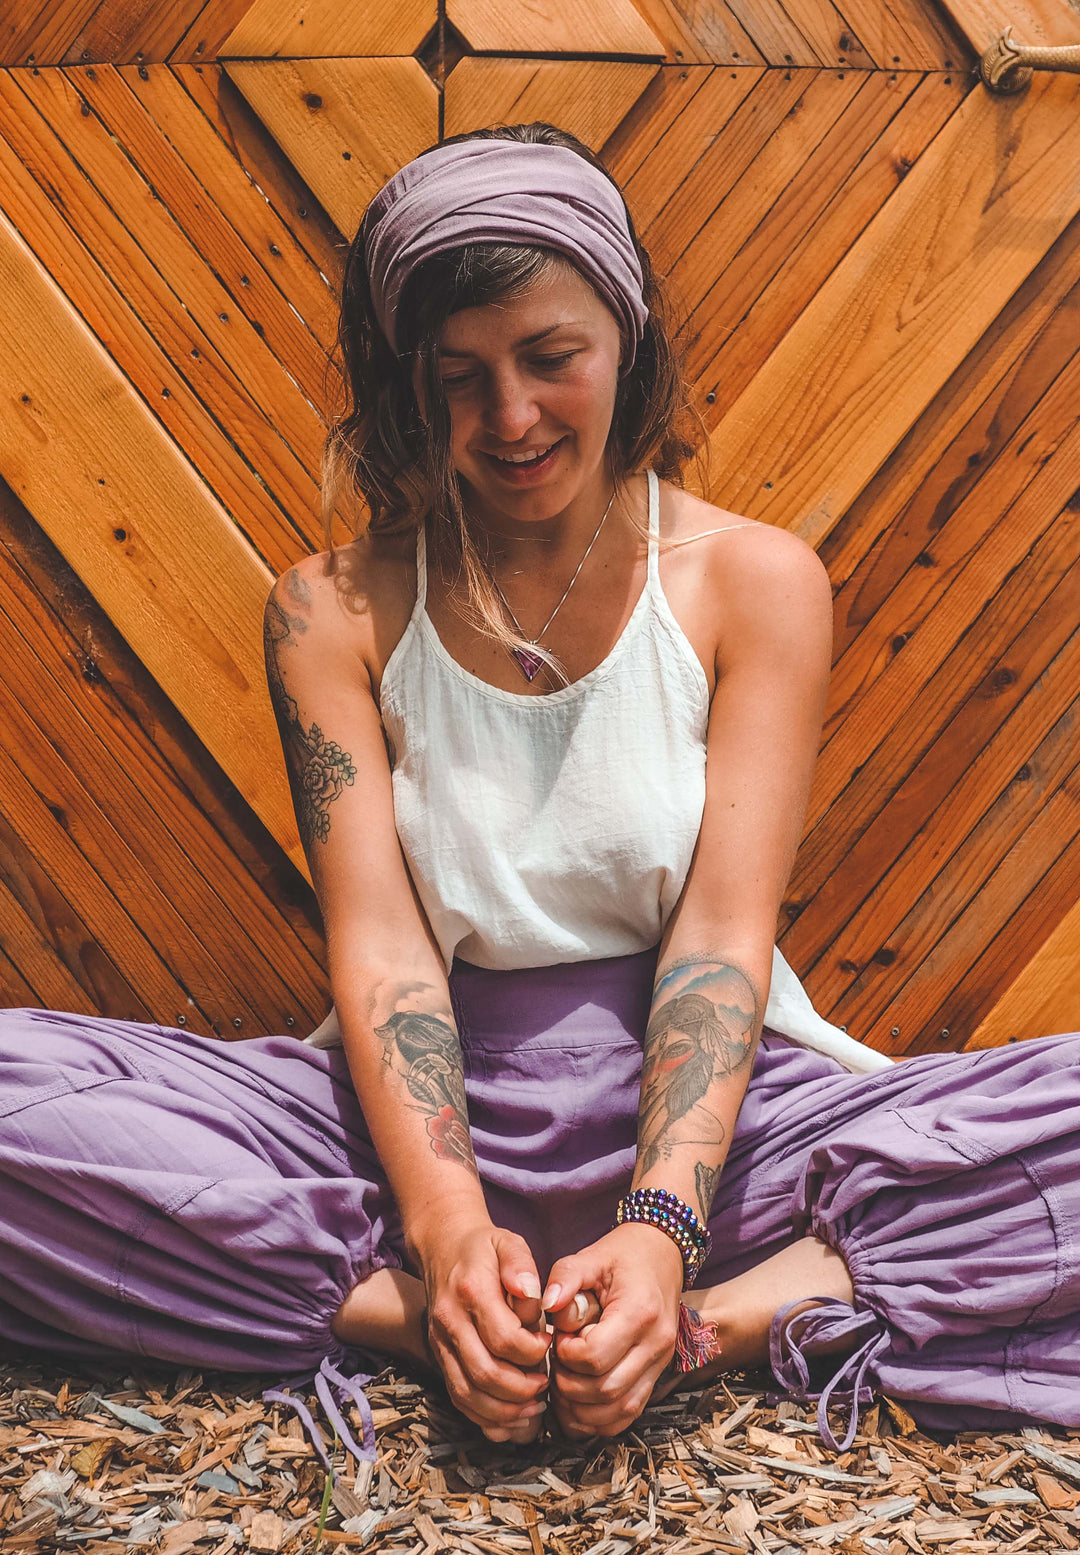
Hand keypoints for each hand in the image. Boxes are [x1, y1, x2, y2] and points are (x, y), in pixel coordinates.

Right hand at [414, 1215, 551, 1441]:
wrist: (442, 1247)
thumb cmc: (483, 1247)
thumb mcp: (507, 1242)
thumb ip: (521, 1265)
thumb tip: (532, 1293)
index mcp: (471, 1292)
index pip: (503, 1338)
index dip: (533, 1351)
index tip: (550, 1343)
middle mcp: (450, 1321)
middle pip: (485, 1373)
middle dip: (522, 1388)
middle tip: (547, 1384)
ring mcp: (440, 1342)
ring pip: (468, 1394)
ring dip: (504, 1410)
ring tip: (534, 1407)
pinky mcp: (439, 1356)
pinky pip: (458, 1398)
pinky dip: (484, 1417)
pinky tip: (511, 1418)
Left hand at [543, 1222, 683, 1437]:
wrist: (662, 1254)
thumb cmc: (625, 1255)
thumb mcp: (591, 1255)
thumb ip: (565, 1277)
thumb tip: (545, 1304)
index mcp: (639, 1312)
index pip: (594, 1356)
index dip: (566, 1354)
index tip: (559, 1337)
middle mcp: (656, 1344)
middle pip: (605, 1390)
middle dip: (569, 1384)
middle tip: (557, 1361)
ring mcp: (660, 1363)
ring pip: (618, 1411)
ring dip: (581, 1408)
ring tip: (564, 1382)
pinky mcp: (657, 1375)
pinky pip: (628, 1415)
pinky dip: (599, 1419)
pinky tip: (578, 1403)